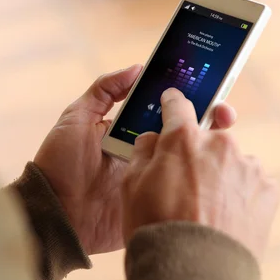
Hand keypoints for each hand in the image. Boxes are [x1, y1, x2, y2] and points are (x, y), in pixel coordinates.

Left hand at [34, 66, 237, 254]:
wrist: (53, 212)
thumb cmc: (60, 162)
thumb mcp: (77, 118)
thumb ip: (103, 90)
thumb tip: (137, 67)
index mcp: (131, 131)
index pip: (164, 112)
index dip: (187, 101)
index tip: (209, 89)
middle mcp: (145, 153)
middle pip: (182, 135)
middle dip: (207, 122)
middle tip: (225, 115)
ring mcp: (152, 179)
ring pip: (186, 162)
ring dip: (207, 151)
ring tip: (226, 140)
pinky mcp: (152, 204)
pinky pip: (178, 193)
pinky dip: (196, 185)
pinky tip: (215, 175)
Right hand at [122, 88, 279, 258]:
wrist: (194, 272)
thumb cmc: (156, 228)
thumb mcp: (131, 186)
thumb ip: (143, 151)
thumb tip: (153, 138)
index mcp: (183, 139)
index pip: (178, 105)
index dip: (172, 102)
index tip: (172, 101)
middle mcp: (220, 144)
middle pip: (207, 136)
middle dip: (197, 151)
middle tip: (184, 181)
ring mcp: (247, 167)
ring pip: (230, 160)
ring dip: (220, 173)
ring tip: (206, 207)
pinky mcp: (267, 190)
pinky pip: (251, 181)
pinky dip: (240, 192)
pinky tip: (225, 214)